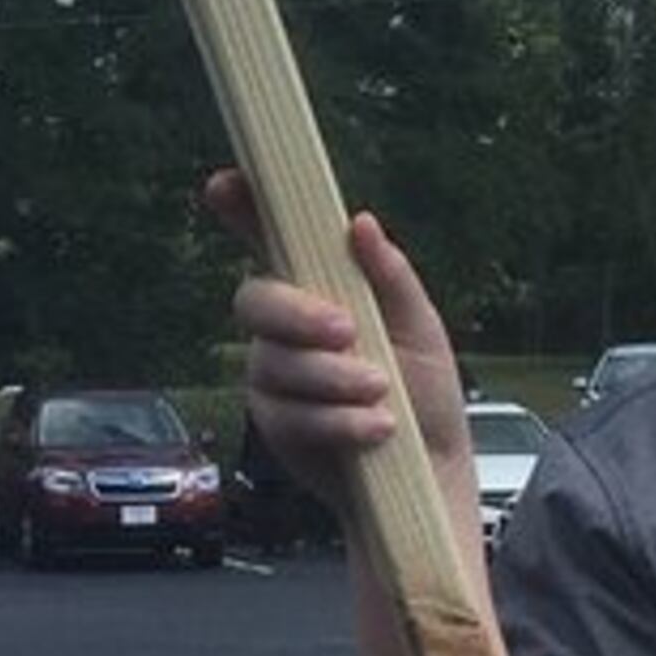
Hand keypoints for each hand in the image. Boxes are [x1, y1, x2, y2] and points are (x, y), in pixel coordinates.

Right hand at [203, 168, 468, 515]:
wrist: (429, 471)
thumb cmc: (425, 392)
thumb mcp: (421, 327)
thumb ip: (391, 276)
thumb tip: (360, 223)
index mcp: (319, 287)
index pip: (268, 238)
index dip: (240, 208)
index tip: (226, 184)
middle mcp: (286, 327)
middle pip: (253, 300)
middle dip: (297, 314)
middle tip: (346, 331)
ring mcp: (274, 375)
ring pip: (275, 363)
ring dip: (333, 379)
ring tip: (381, 395)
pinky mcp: (274, 424)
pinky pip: (288, 414)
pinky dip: (337, 421)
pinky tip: (374, 429)